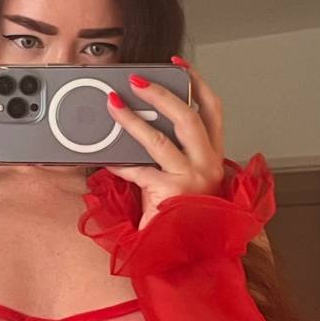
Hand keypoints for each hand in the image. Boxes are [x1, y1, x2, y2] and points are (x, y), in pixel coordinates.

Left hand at [104, 56, 224, 227]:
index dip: (198, 83)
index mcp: (214, 157)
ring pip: (160, 141)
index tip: (180, 65)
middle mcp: (208, 165)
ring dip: (133, 120)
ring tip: (114, 105)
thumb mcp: (185, 179)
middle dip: (161, 93)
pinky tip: (105, 157)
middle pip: (188, 117)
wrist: (185, 255)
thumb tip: (143, 123)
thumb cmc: (182, 217)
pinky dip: (119, 162)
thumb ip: (173, 153)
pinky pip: (138, 171)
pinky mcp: (171, 194)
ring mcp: (191, 180)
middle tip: (137, 80)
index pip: (213, 111)